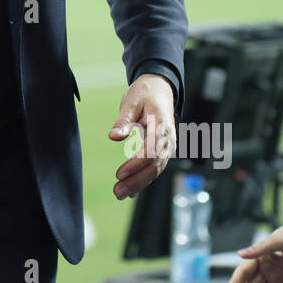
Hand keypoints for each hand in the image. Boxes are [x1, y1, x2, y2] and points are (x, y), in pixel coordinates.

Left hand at [108, 73, 174, 199]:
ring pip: (155, 170)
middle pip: (154, 165)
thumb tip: (114, 137)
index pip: (151, 151)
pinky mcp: (163, 150)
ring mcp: (168, 146)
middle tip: (117, 191)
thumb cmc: (144, 94)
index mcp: (162, 126)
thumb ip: (123, 120)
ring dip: (138, 184)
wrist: (160, 89)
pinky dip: (143, 180)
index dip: (136, 164)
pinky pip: (154, 168)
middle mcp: (168, 139)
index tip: (119, 174)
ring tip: (119, 194)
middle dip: (136, 180)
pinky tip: (130, 191)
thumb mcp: (131, 101)